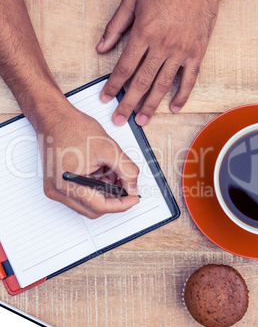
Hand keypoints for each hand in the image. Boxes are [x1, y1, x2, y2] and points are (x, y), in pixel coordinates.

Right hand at [35, 100, 139, 218]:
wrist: (54, 117)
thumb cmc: (73, 127)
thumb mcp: (108, 148)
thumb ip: (126, 170)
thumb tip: (133, 187)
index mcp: (67, 184)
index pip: (100, 207)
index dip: (121, 204)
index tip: (133, 198)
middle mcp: (57, 191)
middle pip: (94, 209)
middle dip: (113, 197)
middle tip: (126, 185)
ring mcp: (55, 189)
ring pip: (88, 203)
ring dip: (104, 192)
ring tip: (109, 171)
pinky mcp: (57, 184)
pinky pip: (80, 195)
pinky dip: (94, 187)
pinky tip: (99, 171)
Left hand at [96, 0, 235, 125]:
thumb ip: (115, 26)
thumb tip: (101, 48)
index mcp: (143, 33)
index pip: (124, 68)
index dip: (112, 86)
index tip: (105, 99)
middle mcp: (161, 46)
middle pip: (141, 82)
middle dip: (127, 104)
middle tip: (119, 120)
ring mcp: (181, 51)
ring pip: (163, 85)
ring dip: (150, 106)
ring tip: (141, 121)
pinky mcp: (196, 53)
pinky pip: (189, 80)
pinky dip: (182, 96)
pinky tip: (173, 108)